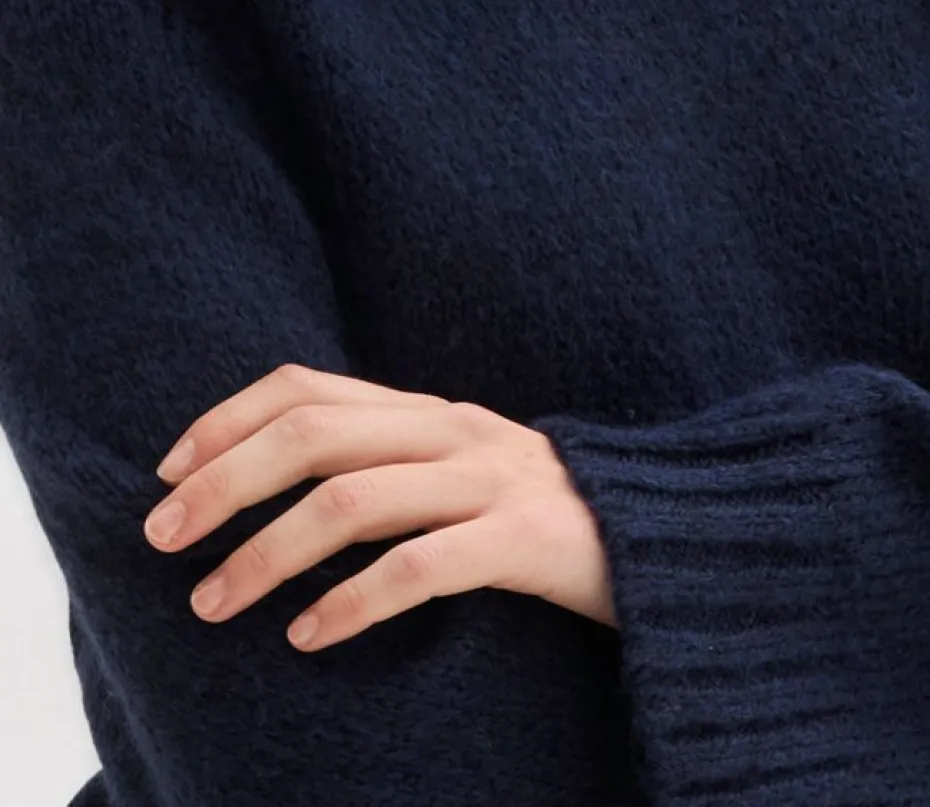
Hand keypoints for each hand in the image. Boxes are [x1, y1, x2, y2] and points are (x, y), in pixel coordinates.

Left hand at [143, 364, 617, 648]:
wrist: (674, 538)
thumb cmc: (549, 520)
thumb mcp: (463, 476)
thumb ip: (390, 469)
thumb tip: (278, 497)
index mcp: (432, 411)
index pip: (308, 387)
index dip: (227, 420)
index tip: (167, 472)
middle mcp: (454, 431)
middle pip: (314, 434)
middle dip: (224, 483)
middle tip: (162, 539)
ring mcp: (491, 480)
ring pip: (355, 499)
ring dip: (268, 553)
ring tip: (213, 602)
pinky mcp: (524, 540)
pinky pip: (422, 566)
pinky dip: (353, 601)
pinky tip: (310, 636)